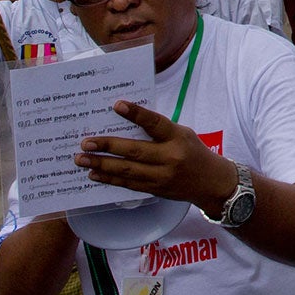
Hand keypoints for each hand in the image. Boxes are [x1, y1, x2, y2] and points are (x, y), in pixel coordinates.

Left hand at [78, 101, 233, 211]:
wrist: (211, 183)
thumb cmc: (193, 152)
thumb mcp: (182, 134)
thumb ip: (158, 131)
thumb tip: (124, 124)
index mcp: (178, 137)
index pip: (155, 123)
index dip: (136, 114)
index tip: (117, 105)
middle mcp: (170, 157)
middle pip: (134, 151)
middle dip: (107, 146)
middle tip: (86, 142)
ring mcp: (162, 176)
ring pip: (127, 170)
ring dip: (102, 165)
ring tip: (82, 159)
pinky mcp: (155, 190)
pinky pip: (128, 184)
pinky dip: (110, 179)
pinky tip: (95, 174)